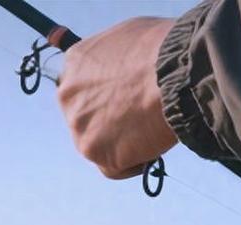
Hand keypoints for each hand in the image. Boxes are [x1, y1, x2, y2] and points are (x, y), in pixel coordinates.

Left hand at [56, 18, 176, 179]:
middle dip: (109, 122)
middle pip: (86, 117)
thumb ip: (119, 60)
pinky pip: (112, 168)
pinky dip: (130, 165)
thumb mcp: (132, 39)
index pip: (83, 86)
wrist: (170, 75)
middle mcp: (69, 95)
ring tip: (149, 134)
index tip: (123, 102)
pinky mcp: (95, 152)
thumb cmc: (161, 51)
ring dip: (121, 144)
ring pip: (97, 144)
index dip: (105, 96)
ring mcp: (80, 126)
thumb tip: (129, 73)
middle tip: (137, 121)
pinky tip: (149, 152)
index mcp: (76, 62)